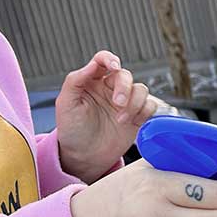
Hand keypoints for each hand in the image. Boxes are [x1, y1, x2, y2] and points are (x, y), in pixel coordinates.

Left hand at [56, 51, 160, 183]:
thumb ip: (76, 80)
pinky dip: (144, 112)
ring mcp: (125, 102)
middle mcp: (109, 89)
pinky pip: (151, 105)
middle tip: (118, 104)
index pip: (103, 60)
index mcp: (91, 81)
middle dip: (124, 88)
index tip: (113, 67)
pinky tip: (131, 123)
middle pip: (125, 75)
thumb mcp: (65, 103)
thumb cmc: (72, 131)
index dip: (110, 59)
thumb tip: (92, 64)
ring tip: (121, 119)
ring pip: (141, 89)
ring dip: (134, 103)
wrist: (85, 156)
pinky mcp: (137, 116)